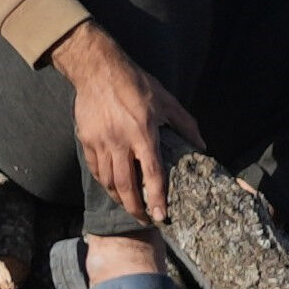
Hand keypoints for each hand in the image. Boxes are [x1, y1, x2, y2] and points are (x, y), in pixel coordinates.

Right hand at [57, 27, 193, 232]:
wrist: (97, 68)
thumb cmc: (136, 84)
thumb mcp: (167, 101)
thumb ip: (186, 125)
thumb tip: (202, 146)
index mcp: (143, 133)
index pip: (152, 174)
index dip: (156, 198)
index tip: (160, 216)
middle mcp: (120, 141)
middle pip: (126, 185)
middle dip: (135, 207)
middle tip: (143, 220)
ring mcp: (100, 141)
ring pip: (108, 180)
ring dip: (119, 198)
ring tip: (130, 206)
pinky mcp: (86, 139)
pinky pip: (95, 168)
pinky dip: (104, 182)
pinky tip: (112, 188)